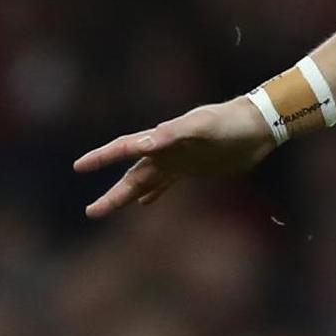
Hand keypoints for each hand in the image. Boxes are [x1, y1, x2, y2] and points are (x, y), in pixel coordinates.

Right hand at [72, 96, 273, 217]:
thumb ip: (172, 134)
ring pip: (145, 182)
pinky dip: (154, 193)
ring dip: (127, 196)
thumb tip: (143, 144)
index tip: (79, 166)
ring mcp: (178, 161)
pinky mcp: (193, 170)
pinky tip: (144, 203)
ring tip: (105, 209)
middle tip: (91, 212)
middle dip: (112, 194)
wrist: (256, 127)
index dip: (102, 157)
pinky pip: (166, 184)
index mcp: (162, 139)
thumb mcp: (201, 126)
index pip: (124, 148)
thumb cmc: (228, 123)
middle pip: (131, 175)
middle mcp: (165, 151)